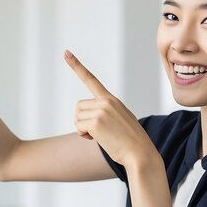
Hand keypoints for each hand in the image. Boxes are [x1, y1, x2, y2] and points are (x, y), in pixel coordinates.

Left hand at [63, 49, 157, 167]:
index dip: (76, 65)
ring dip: (83, 129)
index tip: (66, 53)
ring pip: (77, 117)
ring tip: (101, 135)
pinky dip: (84, 135)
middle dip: (83, 121)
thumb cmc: (130, 141)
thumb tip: (90, 122)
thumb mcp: (120, 120)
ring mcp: (102, 110)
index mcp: (111, 99)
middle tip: (98, 131)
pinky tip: (98, 139)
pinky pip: (79, 127)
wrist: (140, 153)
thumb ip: (106, 113)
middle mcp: (106, 101)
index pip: (91, 79)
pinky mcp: (97, 122)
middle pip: (79, 107)